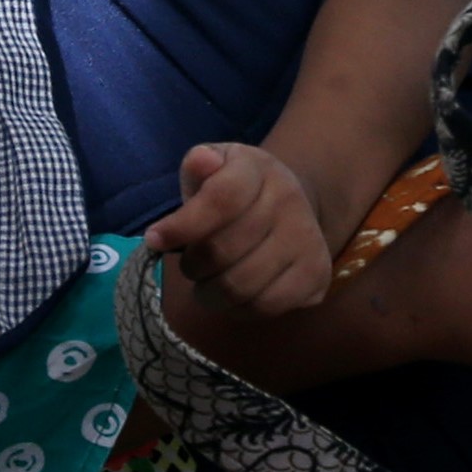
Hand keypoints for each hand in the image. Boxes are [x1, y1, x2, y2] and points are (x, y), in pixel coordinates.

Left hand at [149, 142, 335, 319]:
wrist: (291, 206)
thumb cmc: (235, 189)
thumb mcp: (213, 167)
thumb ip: (198, 167)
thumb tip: (201, 162)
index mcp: (257, 167)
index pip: (220, 200)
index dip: (182, 226)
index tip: (154, 240)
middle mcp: (289, 200)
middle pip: (223, 251)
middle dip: (192, 266)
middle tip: (189, 266)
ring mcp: (308, 239)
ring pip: (242, 286)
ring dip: (210, 293)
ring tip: (206, 283)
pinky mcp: (317, 275)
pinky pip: (265, 307)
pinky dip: (238, 309)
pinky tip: (232, 296)